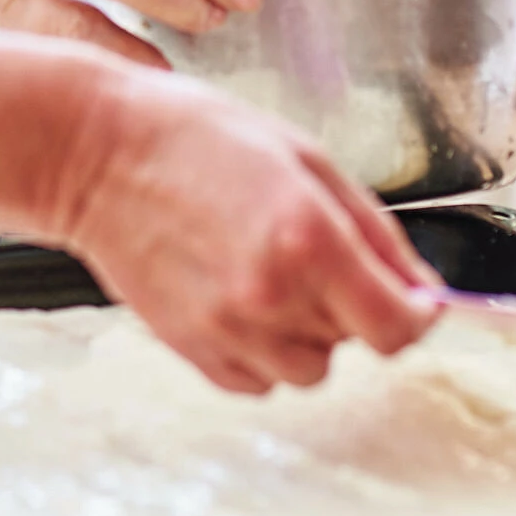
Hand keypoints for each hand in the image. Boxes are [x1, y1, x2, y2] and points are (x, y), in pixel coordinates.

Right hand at [52, 67, 439, 392]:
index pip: (398, 328)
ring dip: (310, 331)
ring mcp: (228, 330)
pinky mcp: (193, 350)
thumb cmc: (194, 135)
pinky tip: (240, 294)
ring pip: (309, 369)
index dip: (418, 316)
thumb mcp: (304, 155)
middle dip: (354, 304)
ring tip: (272, 270)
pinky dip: (264, 350)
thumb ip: (372, 228)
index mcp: (308, 238)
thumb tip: (420, 289)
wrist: (96, 154)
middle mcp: (272, 295)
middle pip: (356, 344)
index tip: (414, 299)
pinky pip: (258, 380)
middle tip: (315, 249)